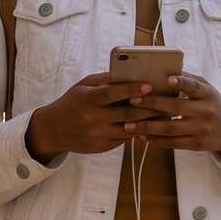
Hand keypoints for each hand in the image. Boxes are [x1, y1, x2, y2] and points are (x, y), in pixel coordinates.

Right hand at [28, 72, 165, 160]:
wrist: (51, 131)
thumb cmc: (72, 102)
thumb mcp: (83, 86)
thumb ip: (105, 80)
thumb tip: (130, 72)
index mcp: (88, 99)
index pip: (112, 93)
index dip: (131, 90)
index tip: (149, 86)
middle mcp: (93, 118)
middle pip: (126, 114)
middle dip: (149, 108)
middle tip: (168, 102)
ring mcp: (97, 135)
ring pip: (129, 129)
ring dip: (149, 122)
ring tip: (166, 115)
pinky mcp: (101, 147)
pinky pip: (124, 139)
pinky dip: (138, 132)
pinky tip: (152, 126)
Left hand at [123, 73, 220, 162]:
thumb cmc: (213, 104)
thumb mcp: (207, 89)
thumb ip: (188, 80)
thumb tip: (164, 69)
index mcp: (207, 94)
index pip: (194, 87)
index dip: (181, 83)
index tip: (167, 79)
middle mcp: (205, 112)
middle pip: (176, 108)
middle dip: (152, 104)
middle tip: (132, 100)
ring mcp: (201, 129)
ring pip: (170, 129)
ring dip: (148, 127)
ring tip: (129, 125)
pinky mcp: (196, 144)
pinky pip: (173, 143)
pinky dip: (155, 140)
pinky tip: (141, 137)